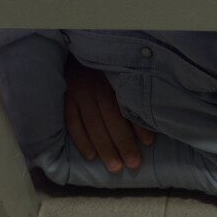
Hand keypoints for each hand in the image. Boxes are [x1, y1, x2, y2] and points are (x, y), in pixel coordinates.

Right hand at [63, 57, 154, 172]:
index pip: (127, 105)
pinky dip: (81, 139)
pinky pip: (71, 122)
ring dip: (104, 146)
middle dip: (123, 142)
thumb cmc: (100, 66)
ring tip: (115, 166)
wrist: (69, 50)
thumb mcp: (116, 70)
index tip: (149, 142)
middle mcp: (96, 87)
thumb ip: (129, 89)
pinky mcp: (64, 98)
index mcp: (113, 80)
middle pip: (111, 117)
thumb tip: (152, 115)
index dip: (138, 124)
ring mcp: (78, 93)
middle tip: (133, 163)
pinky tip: (91, 155)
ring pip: (92, 123)